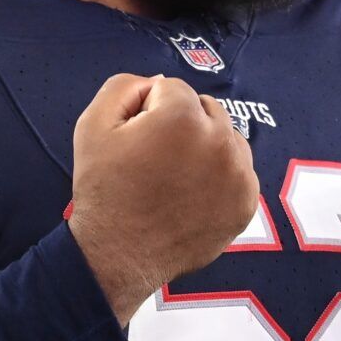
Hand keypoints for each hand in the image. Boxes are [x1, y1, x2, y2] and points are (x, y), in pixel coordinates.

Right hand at [68, 74, 258, 324]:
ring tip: (176, 176)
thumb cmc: (104, 189)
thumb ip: (125, 87)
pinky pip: (238, 170)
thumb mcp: (93, 124)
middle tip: (155, 159)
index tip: (135, 140)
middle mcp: (220, 140)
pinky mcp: (247, 201)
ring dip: (205, 147)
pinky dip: (220, 176)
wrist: (118, 256)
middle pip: (205, 109)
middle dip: (182, 124)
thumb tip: (157, 84)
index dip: (147, 111)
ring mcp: (239, 174)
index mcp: (183, 117)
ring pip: (227, 138)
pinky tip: (193, 194)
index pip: (170, 89)